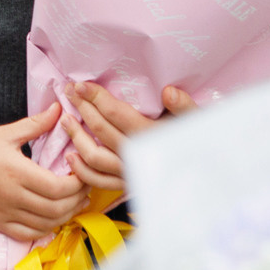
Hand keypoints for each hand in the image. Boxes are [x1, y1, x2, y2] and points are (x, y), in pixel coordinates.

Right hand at [0, 106, 88, 243]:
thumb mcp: (7, 133)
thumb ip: (36, 124)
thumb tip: (59, 109)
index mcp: (16, 172)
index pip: (57, 187)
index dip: (77, 184)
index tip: (83, 173)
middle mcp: (12, 197)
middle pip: (56, 208)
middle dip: (77, 199)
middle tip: (86, 187)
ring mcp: (6, 214)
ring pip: (46, 224)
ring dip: (67, 215)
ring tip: (76, 201)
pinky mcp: (0, 224)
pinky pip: (30, 234)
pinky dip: (47, 228)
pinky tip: (56, 217)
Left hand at [59, 82, 195, 196]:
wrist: (204, 177)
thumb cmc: (201, 140)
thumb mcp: (198, 119)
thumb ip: (184, 106)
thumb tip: (168, 92)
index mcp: (152, 134)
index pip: (116, 113)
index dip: (96, 97)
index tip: (80, 85)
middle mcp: (138, 154)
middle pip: (101, 130)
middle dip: (82, 108)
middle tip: (69, 92)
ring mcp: (130, 171)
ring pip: (95, 157)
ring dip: (77, 138)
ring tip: (66, 120)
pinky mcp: (127, 184)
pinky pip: (99, 182)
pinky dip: (82, 172)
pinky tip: (71, 157)